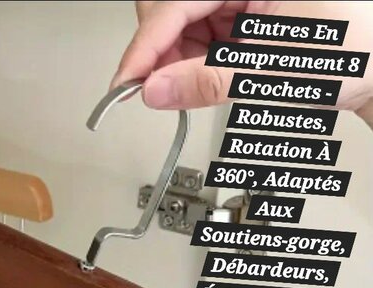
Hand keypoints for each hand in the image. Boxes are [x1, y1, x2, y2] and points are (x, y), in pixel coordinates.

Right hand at [113, 1, 372, 126]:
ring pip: (181, 26)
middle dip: (159, 54)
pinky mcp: (242, 14)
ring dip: (175, 62)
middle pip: (170, 9)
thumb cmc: (359, 48)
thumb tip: (156, 91)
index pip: (175, 4)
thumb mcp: (276, 71)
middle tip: (159, 91)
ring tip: (194, 87)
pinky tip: (205, 78)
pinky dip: (194, 64)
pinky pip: (199, 36)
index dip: (144, 48)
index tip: (125, 84)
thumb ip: (209, 82)